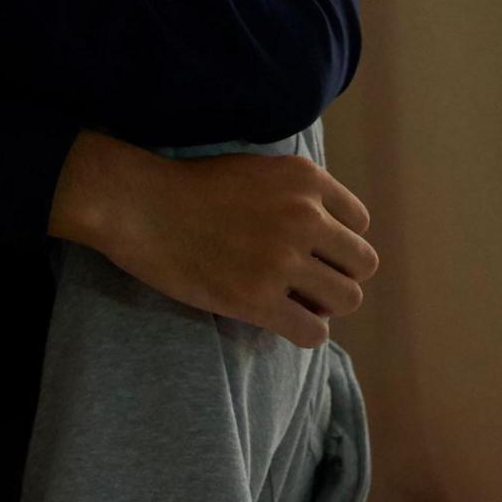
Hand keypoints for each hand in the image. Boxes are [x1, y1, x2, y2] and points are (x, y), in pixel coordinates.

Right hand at [52, 133, 378, 347]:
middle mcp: (304, 217)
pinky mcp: (256, 298)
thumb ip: (297, 194)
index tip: (308, 250)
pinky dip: (304, 331)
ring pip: (346, 299)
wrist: (139, 206)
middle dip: (337, 275)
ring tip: (294, 302)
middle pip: (362, 264)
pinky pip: (313, 331)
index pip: (359, 223)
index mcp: (306, 181)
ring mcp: (282, 260)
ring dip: (324, 305)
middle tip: (304, 282)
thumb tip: (327, 237)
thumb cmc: (189, 188)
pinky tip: (281, 321)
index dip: (335, 242)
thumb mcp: (257, 170)